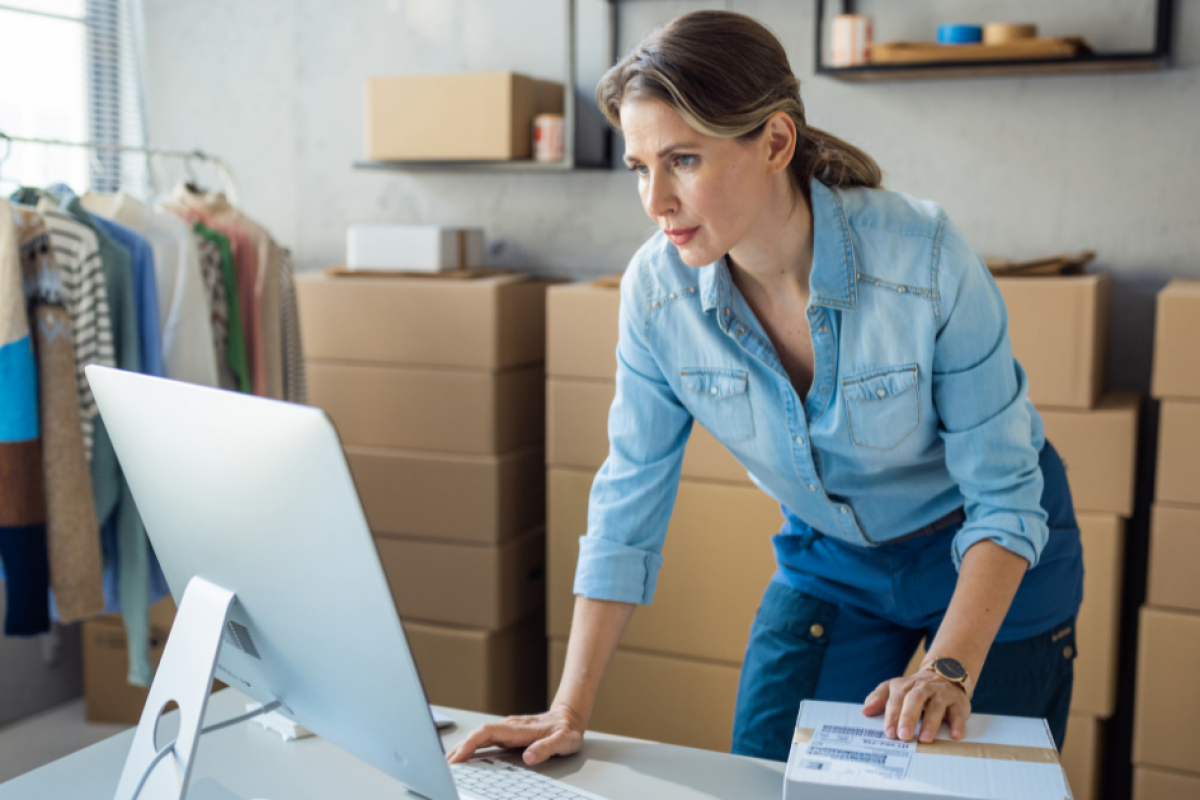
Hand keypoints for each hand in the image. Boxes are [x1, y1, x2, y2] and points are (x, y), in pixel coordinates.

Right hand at [446, 705, 585, 765]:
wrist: (570, 716)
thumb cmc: (567, 729)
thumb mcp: (564, 740)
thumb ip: (547, 748)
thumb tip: (529, 757)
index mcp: (519, 728)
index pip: (487, 732)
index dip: (470, 743)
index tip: (458, 756)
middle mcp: (510, 727)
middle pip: (477, 734)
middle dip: (459, 748)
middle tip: (445, 765)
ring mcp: (507, 730)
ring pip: (479, 736)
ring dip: (462, 748)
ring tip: (449, 764)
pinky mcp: (507, 734)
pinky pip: (484, 740)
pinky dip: (471, 748)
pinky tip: (464, 757)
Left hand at [862, 670, 970, 742]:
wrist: (944, 676)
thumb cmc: (914, 690)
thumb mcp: (894, 688)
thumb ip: (878, 698)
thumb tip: (865, 711)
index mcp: (905, 686)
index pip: (896, 699)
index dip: (891, 716)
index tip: (889, 732)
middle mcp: (923, 688)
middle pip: (914, 700)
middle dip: (908, 717)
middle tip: (903, 736)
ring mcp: (941, 694)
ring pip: (936, 706)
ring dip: (930, 723)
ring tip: (924, 739)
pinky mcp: (957, 702)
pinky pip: (958, 713)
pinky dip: (958, 724)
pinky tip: (955, 735)